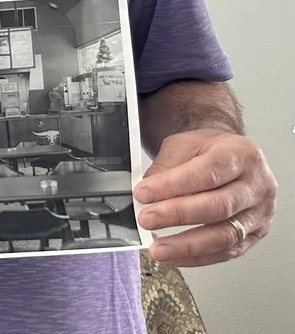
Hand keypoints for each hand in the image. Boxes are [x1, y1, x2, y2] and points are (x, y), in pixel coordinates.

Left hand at [135, 129, 277, 266]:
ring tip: (159, 249)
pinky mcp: (256, 234)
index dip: (173, 185)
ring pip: (226, 235)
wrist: (231, 155)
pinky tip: (176, 256)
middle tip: (147, 219)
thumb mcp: (185, 145)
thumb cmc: (209, 150)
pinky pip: (228, 252)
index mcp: (241, 155)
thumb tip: (145, 195)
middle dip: (178, 215)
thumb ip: (166, 168)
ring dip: (188, 246)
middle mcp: (257, 185)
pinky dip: (199, 257)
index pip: (208, 173)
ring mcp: (260, 212)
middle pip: (219, 206)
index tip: (144, 193)